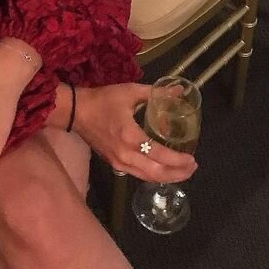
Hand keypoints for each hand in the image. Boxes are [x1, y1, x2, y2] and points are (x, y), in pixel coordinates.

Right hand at [73, 83, 197, 183]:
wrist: (76, 111)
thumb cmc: (103, 100)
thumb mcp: (130, 92)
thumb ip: (156, 93)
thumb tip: (179, 91)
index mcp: (131, 136)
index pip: (160, 155)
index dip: (178, 160)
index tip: (192, 158)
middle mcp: (126, 155)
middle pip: (157, 173)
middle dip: (178, 173)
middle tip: (192, 167)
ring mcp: (119, 162)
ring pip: (148, 178)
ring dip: (167, 178)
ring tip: (182, 171)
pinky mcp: (114, 164)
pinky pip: (138, 175)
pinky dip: (153, 175)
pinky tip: (162, 169)